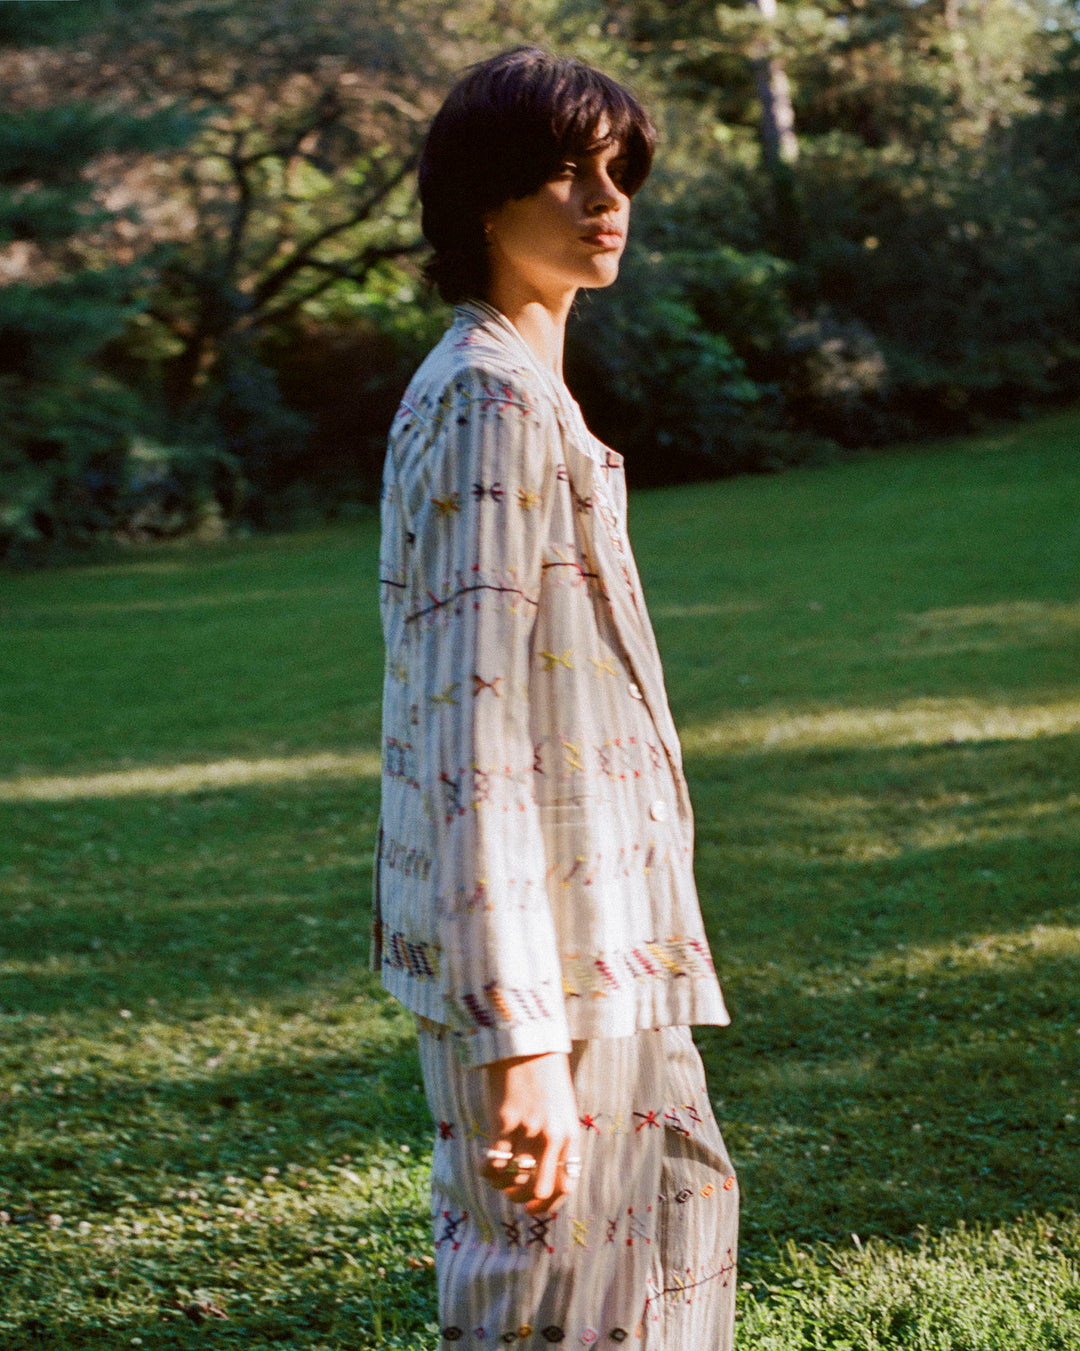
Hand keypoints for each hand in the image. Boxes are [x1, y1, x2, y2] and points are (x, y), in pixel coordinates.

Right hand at [479, 1052, 581, 1214]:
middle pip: (539, 1190)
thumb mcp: (562, 1108)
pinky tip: (483, 1162)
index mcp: (570, 1135)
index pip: (565, 1186)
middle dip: (522, 1198)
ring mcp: (528, 1130)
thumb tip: (542, 1172)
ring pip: (513, 1179)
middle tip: (510, 1193)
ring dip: (502, 1184)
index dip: (548, 1205)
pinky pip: (493, 1161)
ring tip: (496, 1176)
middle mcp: (552, 1138)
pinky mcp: (504, 1121)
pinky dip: (486, 1169)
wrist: (527, 1043)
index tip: (532, 1208)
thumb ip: (557, 1139)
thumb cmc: (545, 1074)